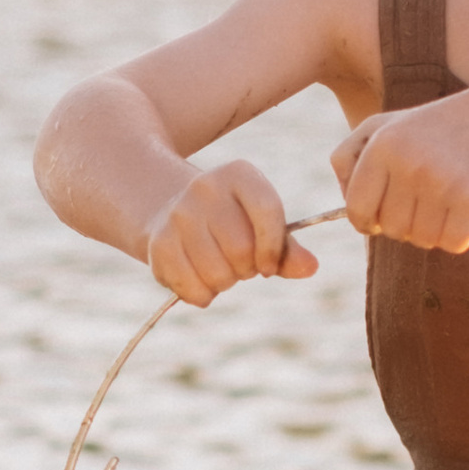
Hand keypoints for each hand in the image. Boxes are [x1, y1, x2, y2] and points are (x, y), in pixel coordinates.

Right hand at [142, 161, 317, 306]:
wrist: (168, 210)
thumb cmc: (229, 223)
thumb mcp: (260, 226)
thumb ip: (287, 249)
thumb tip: (311, 267)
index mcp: (239, 174)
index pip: (267, 212)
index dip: (273, 249)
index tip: (268, 267)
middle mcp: (205, 188)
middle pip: (241, 249)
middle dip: (246, 269)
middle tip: (238, 266)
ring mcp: (178, 214)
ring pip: (216, 273)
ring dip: (224, 283)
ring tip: (219, 270)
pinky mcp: (158, 243)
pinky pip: (191, 287)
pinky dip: (201, 295)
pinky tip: (198, 280)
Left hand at [331, 95, 468, 251]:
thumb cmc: (437, 129)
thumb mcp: (385, 125)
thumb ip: (349, 157)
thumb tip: (344, 201)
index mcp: (383, 144)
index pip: (357, 208)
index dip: (366, 221)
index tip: (379, 219)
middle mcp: (410, 162)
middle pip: (391, 229)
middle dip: (405, 223)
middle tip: (424, 202)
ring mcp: (443, 182)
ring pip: (422, 240)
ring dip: (434, 230)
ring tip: (448, 200)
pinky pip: (453, 243)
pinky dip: (460, 236)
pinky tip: (468, 210)